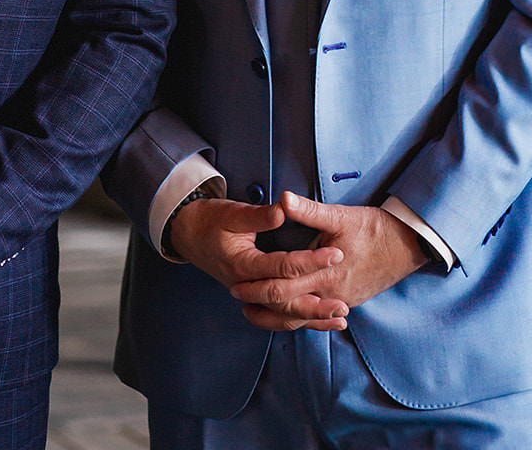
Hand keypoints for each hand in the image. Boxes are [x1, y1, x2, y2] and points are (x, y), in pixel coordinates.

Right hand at [168, 197, 348, 331]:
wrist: (188, 234)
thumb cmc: (211, 220)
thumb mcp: (233, 212)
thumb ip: (260, 215)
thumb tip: (285, 209)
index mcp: (243, 264)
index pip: (282, 267)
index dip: (310, 261)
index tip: (336, 253)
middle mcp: (247, 285)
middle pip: (285, 301)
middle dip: (315, 303)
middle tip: (343, 302)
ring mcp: (250, 295)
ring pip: (283, 314)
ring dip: (311, 318)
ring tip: (339, 318)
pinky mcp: (254, 297)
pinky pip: (278, 315)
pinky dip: (300, 320)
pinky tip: (321, 322)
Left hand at [230, 192, 426, 327]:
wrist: (409, 246)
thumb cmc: (374, 228)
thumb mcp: (340, 215)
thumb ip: (308, 211)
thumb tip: (282, 198)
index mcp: (327, 274)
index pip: (284, 287)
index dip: (259, 287)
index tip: (237, 284)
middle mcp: (333, 293)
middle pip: (290, 306)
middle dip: (262, 303)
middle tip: (238, 298)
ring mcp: (343, 300)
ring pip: (304, 315)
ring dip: (278, 315)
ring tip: (255, 313)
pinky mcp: (349, 300)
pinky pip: (320, 314)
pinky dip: (301, 316)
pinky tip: (290, 315)